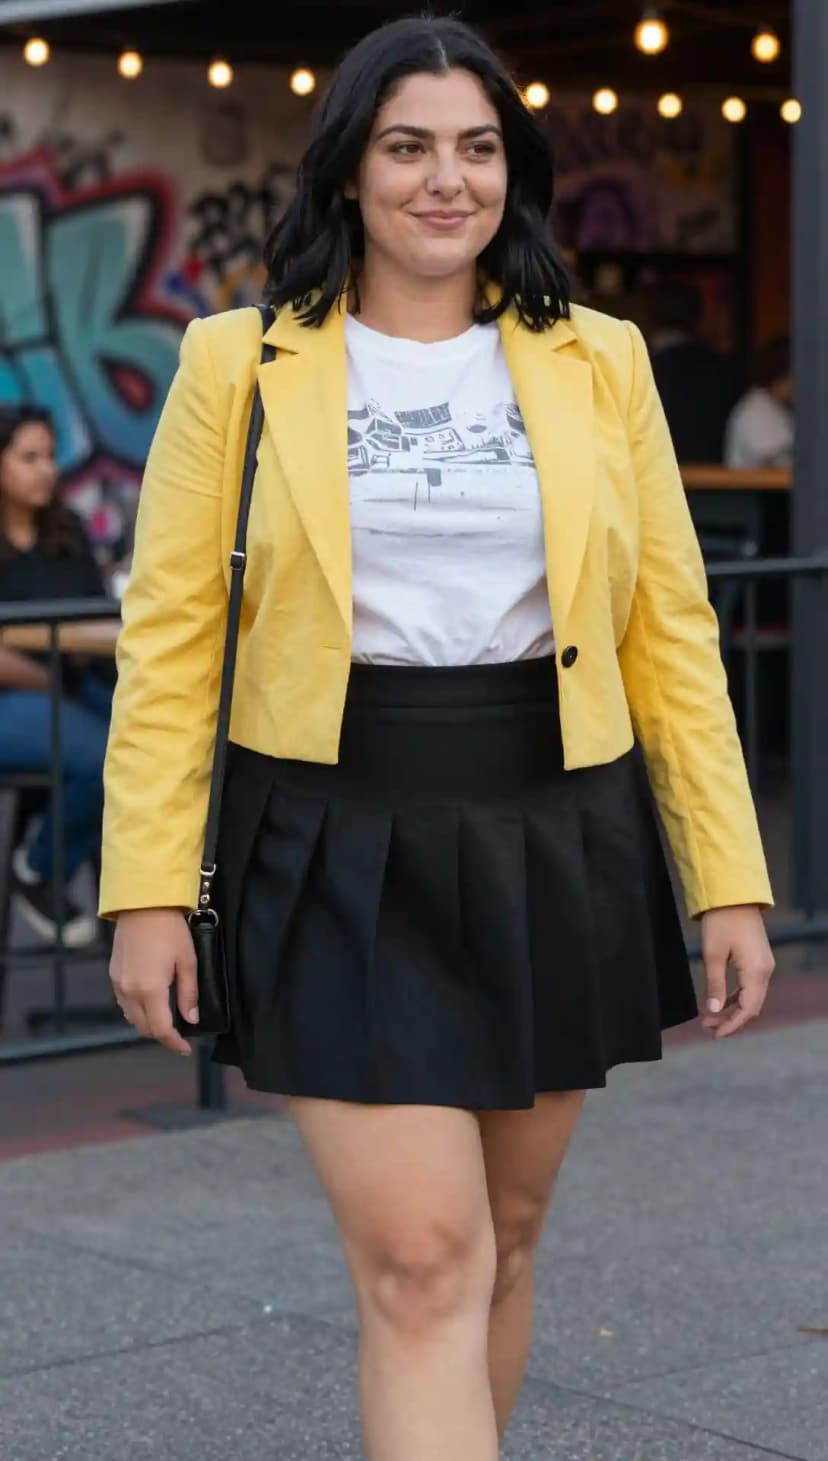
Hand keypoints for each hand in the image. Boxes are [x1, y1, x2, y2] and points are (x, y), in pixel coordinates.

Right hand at [110, 908, 198, 1056]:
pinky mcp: (113, 975)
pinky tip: (150, 1003)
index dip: (174, 1043)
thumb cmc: (170, 930)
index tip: (186, 1049)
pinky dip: (137, 1011)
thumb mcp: (187, 961)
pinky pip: (124, 1004)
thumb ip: (189, 993)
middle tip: (178, 1033)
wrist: (142, 904)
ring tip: (166, 1019)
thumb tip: (190, 1019)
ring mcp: (118, 984)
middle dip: (161, 1035)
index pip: (161, 1029)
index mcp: (150, 990)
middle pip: (143, 1028)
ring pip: (131, 1018)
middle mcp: (129, 992)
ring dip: (148, 1024)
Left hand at [699, 905, 774, 1038]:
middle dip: (730, 1019)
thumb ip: (714, 985)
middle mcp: (765, 971)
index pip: (747, 1010)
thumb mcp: (712, 954)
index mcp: (756, 972)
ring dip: (732, 1009)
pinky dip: (737, 997)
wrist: (734, 895)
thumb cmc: (721, 922)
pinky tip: (721, 1001)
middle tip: (706, 1026)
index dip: (731, 1025)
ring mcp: (764, 965)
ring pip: (751, 997)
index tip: (714, 1034)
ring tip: (710, 1017)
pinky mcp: (758, 959)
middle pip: (751, 1007)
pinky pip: (750, 986)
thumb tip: (713, 1011)